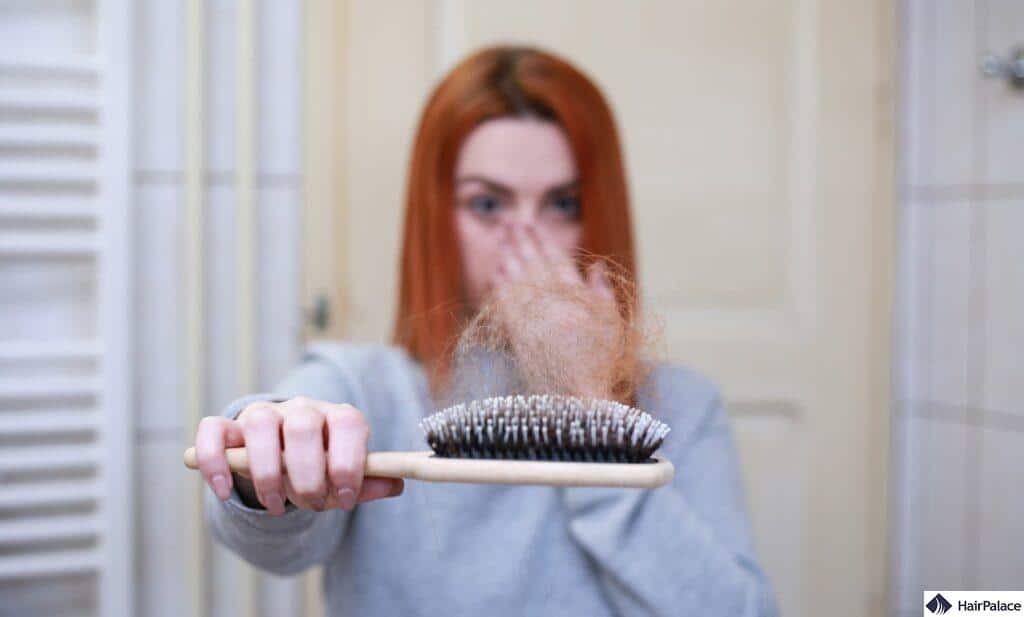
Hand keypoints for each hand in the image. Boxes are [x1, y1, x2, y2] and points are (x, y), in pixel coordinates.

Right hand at [193, 397, 403, 514]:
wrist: (281, 456)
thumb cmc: (320, 468)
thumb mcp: (344, 477)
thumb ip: (366, 482)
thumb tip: (396, 484)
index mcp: (337, 417)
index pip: (348, 423)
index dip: (348, 461)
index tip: (345, 497)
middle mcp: (301, 409)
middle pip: (303, 426)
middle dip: (308, 475)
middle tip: (312, 504)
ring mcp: (263, 415)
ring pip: (260, 426)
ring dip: (267, 473)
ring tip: (277, 505)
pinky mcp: (228, 426)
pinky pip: (213, 432)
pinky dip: (215, 462)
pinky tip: (224, 492)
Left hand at [489, 222, 620, 399]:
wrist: (582, 397)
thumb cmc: (602, 363)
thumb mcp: (613, 325)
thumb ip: (603, 293)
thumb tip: (596, 266)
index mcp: (578, 298)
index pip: (557, 261)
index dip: (542, 240)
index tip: (532, 225)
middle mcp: (555, 304)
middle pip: (534, 264)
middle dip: (522, 241)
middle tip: (511, 223)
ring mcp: (536, 319)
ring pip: (517, 280)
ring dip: (508, 258)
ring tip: (502, 242)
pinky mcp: (520, 336)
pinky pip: (506, 305)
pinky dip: (500, 288)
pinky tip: (494, 275)